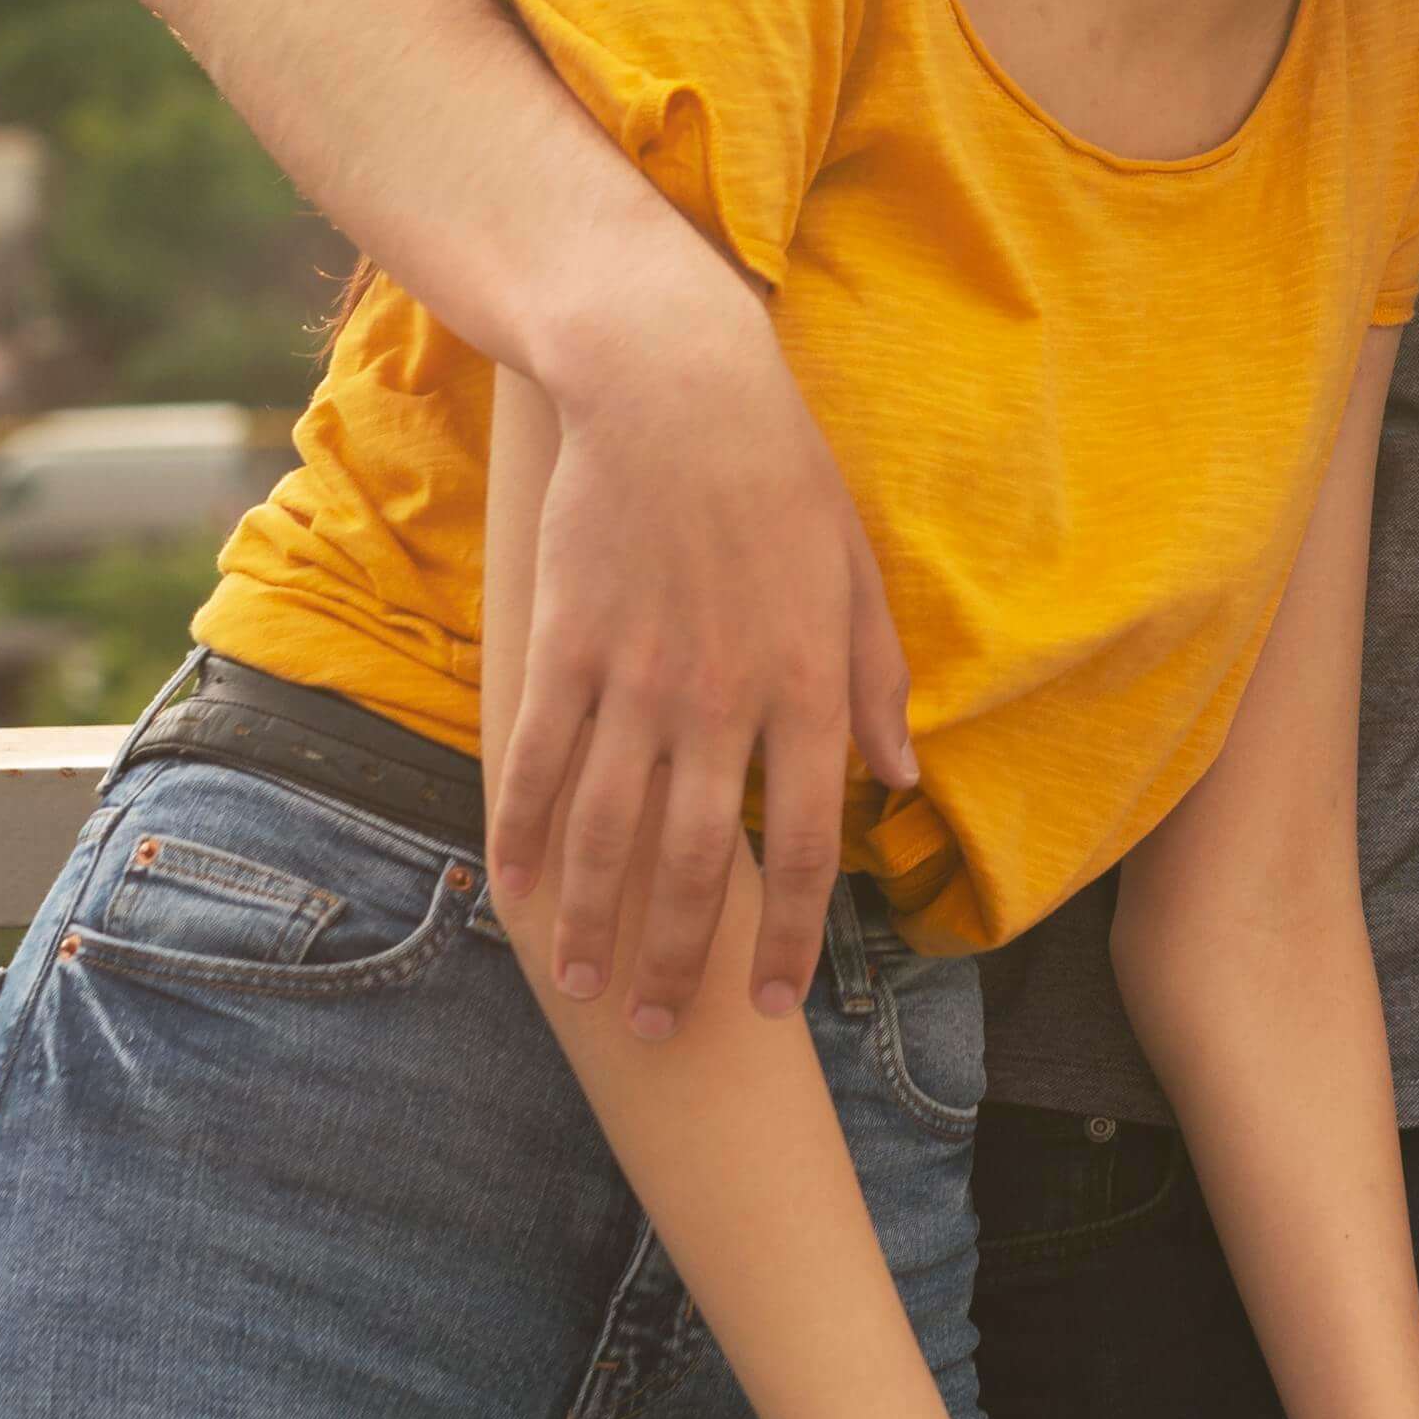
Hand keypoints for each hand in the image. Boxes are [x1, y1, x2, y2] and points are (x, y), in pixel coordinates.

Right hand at [486, 260, 921, 1039]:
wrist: (675, 391)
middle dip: (681, 962)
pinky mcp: (566, 648)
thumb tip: (899, 782)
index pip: (806, 848)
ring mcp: (635, 678)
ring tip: (586, 990)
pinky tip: (519, 895)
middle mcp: (721, 700)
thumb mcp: (858, 576)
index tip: (776, 1001)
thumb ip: (877, 685)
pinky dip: (526, 838)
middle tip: (666, 1028)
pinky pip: (541, 764)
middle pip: (698, 866)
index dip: (794, 937)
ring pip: (610, 835)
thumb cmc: (783, 478)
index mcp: (806, 687)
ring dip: (596, 925)